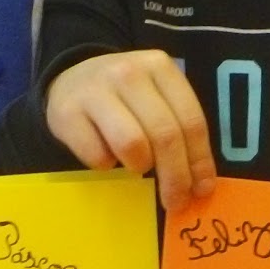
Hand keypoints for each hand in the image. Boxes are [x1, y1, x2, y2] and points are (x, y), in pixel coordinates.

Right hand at [45, 50, 216, 212]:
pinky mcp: (67, 112)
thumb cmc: (124, 99)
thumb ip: (179, 130)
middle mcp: (128, 73)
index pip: (191, 120)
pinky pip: (97, 156)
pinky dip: (106, 165)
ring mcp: (95, 90)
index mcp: (160, 67)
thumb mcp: (156, 99)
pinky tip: (106, 155)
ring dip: (139, 166)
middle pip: (165, 135)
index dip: (200, 161)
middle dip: (175, 176)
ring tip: (137, 166)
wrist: (70, 80)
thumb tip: (199, 184)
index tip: (202, 190)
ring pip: (132, 144)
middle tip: (175, 201)